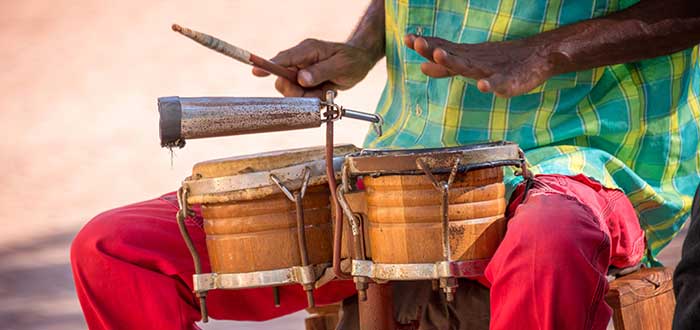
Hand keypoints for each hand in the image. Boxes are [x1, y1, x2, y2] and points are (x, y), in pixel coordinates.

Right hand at [252, 38, 376, 97]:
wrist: (359, 62)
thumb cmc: (352, 60)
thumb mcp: (340, 66)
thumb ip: (320, 72)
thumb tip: (301, 79)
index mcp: (307, 50)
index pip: (284, 59)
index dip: (269, 66)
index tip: (256, 71)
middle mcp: (300, 60)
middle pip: (283, 79)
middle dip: (296, 92)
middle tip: (315, 93)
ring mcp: (301, 71)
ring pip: (292, 91)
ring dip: (307, 96)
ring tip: (326, 90)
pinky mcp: (304, 81)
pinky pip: (301, 96)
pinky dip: (312, 98)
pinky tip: (325, 91)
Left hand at [404, 34, 555, 97]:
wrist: (537, 56)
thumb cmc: (500, 61)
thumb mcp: (471, 62)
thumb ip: (447, 67)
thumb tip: (422, 66)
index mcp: (468, 57)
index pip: (443, 49)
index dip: (426, 46)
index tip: (409, 40)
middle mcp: (476, 62)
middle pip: (451, 56)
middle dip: (434, 50)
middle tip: (418, 43)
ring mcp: (492, 71)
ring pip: (470, 67)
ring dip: (453, 61)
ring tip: (439, 55)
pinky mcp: (510, 81)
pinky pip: (500, 83)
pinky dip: (491, 84)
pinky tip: (483, 86)